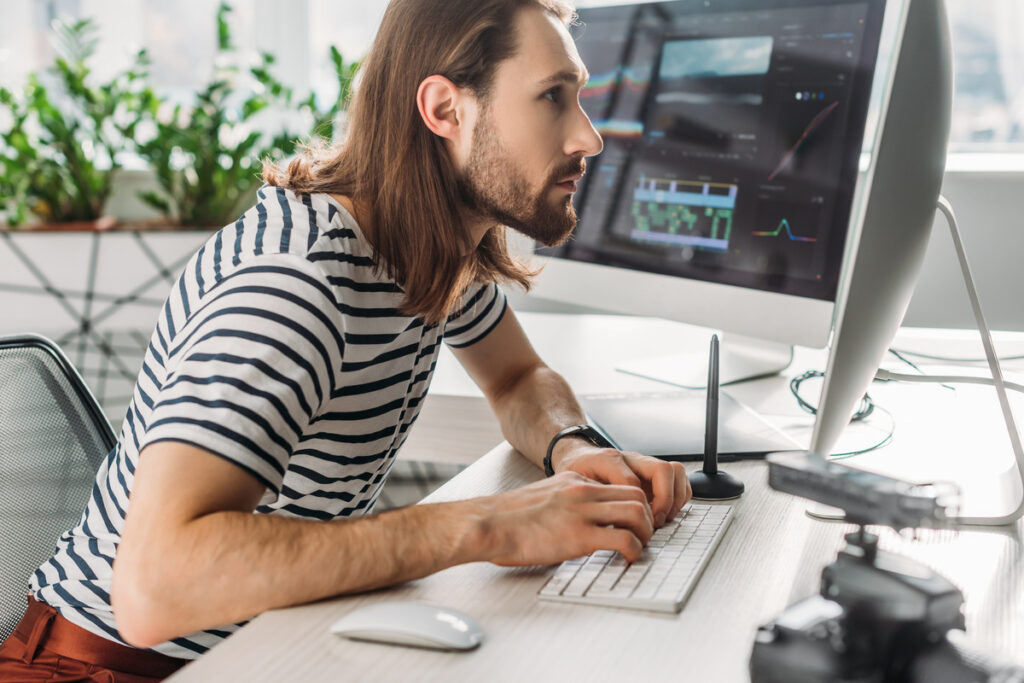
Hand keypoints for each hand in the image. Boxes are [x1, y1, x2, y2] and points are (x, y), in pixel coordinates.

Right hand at [477, 472, 654, 565]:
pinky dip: (634, 551)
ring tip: (638, 549)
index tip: (633, 522)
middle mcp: (583, 491)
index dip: (634, 506)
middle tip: (643, 536)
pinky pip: (624, 540)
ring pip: (638, 513)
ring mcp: (583, 512)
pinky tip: (627, 559)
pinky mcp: (579, 536)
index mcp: (574, 481)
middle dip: (647, 518)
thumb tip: (577, 523)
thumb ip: (565, 504)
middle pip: (637, 496)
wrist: (488, 524)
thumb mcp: (543, 498)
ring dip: (645, 534)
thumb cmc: (507, 518)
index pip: (620, 486)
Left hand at [553, 441, 690, 527]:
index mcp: (609, 460)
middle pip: (663, 469)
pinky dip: (679, 497)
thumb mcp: (572, 483)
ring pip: (675, 471)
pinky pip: (678, 478)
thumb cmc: (575, 471)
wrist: (577, 456)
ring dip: (676, 498)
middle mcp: (631, 459)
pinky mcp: (653, 473)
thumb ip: (587, 497)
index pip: (632, 481)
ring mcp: (644, 465)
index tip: (636, 522)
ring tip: (663, 518)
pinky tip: (666, 512)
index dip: (638, 504)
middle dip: (665, 499)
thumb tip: (603, 522)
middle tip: (656, 520)